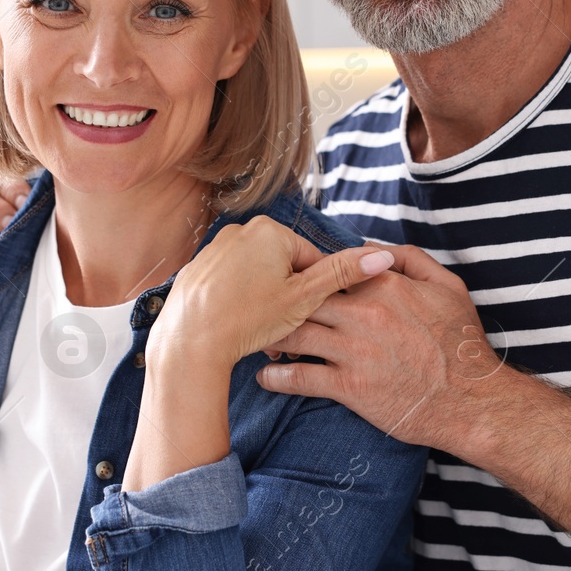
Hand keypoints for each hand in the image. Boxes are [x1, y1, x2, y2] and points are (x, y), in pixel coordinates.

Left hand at [152, 215, 396, 369]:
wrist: (189, 340)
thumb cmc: (248, 318)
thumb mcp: (304, 298)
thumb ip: (343, 274)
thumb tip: (381, 256)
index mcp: (270, 230)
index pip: (311, 259)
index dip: (316, 293)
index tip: (309, 317)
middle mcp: (239, 231)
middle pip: (282, 267)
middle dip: (289, 300)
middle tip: (284, 332)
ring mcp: (214, 248)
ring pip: (255, 277)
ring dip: (265, 304)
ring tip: (260, 334)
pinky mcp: (196, 269)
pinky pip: (229, 284)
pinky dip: (237, 303)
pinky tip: (236, 326)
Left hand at [257, 242, 500, 449]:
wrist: (472, 401)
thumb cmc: (461, 344)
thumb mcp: (448, 286)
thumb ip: (410, 258)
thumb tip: (372, 246)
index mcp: (384, 284)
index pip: (330, 269)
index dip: (308, 275)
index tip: (295, 283)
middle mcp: (364, 312)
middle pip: (304, 298)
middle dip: (281, 303)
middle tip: (266, 310)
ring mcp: (353, 349)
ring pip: (294, 334)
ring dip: (272, 336)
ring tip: (260, 339)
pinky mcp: (349, 386)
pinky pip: (300, 377)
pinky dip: (276, 377)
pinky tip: (266, 376)